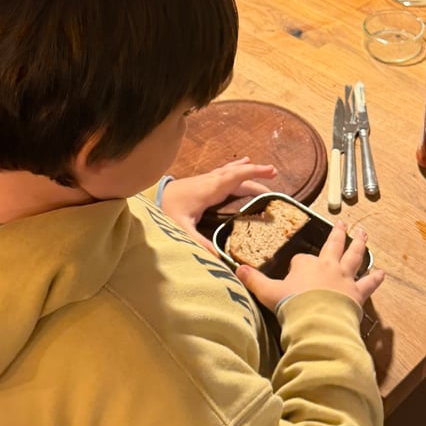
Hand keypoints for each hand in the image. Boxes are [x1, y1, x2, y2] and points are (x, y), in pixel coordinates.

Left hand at [160, 157, 275, 251]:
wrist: (150, 198)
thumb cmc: (166, 211)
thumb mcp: (182, 229)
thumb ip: (201, 243)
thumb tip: (221, 260)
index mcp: (209, 189)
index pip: (235, 177)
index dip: (254, 173)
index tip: (271, 172)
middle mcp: (210, 181)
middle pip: (237, 174)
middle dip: (256, 172)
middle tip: (275, 173)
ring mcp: (206, 180)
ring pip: (231, 172)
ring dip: (247, 170)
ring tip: (263, 168)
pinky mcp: (202, 182)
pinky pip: (224, 173)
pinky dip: (236, 170)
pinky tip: (240, 165)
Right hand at [236, 222, 384, 311]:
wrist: (316, 321)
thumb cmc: (292, 305)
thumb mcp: (267, 292)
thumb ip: (254, 281)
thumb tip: (237, 270)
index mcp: (306, 264)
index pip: (301, 260)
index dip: (297, 266)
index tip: (293, 274)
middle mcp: (328, 266)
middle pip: (334, 245)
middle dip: (337, 234)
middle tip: (342, 222)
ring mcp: (345, 278)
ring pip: (354, 256)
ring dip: (359, 244)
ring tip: (364, 233)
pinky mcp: (357, 293)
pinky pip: (369, 283)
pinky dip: (375, 278)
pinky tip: (382, 273)